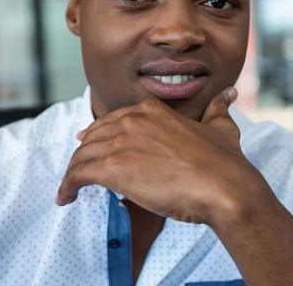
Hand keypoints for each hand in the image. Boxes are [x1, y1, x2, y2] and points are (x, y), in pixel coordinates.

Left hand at [56, 87, 271, 226]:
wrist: (223, 185)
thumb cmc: (223, 161)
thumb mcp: (221, 127)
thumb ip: (218, 109)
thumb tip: (227, 93)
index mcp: (152, 110)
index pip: (114, 120)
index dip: (99, 133)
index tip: (90, 143)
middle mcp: (132, 121)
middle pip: (94, 138)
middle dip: (84, 155)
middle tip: (78, 170)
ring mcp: (120, 143)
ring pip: (82, 156)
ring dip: (72, 173)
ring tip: (69, 189)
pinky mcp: (112, 168)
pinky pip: (77, 175)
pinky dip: (67, 187)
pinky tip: (65, 198)